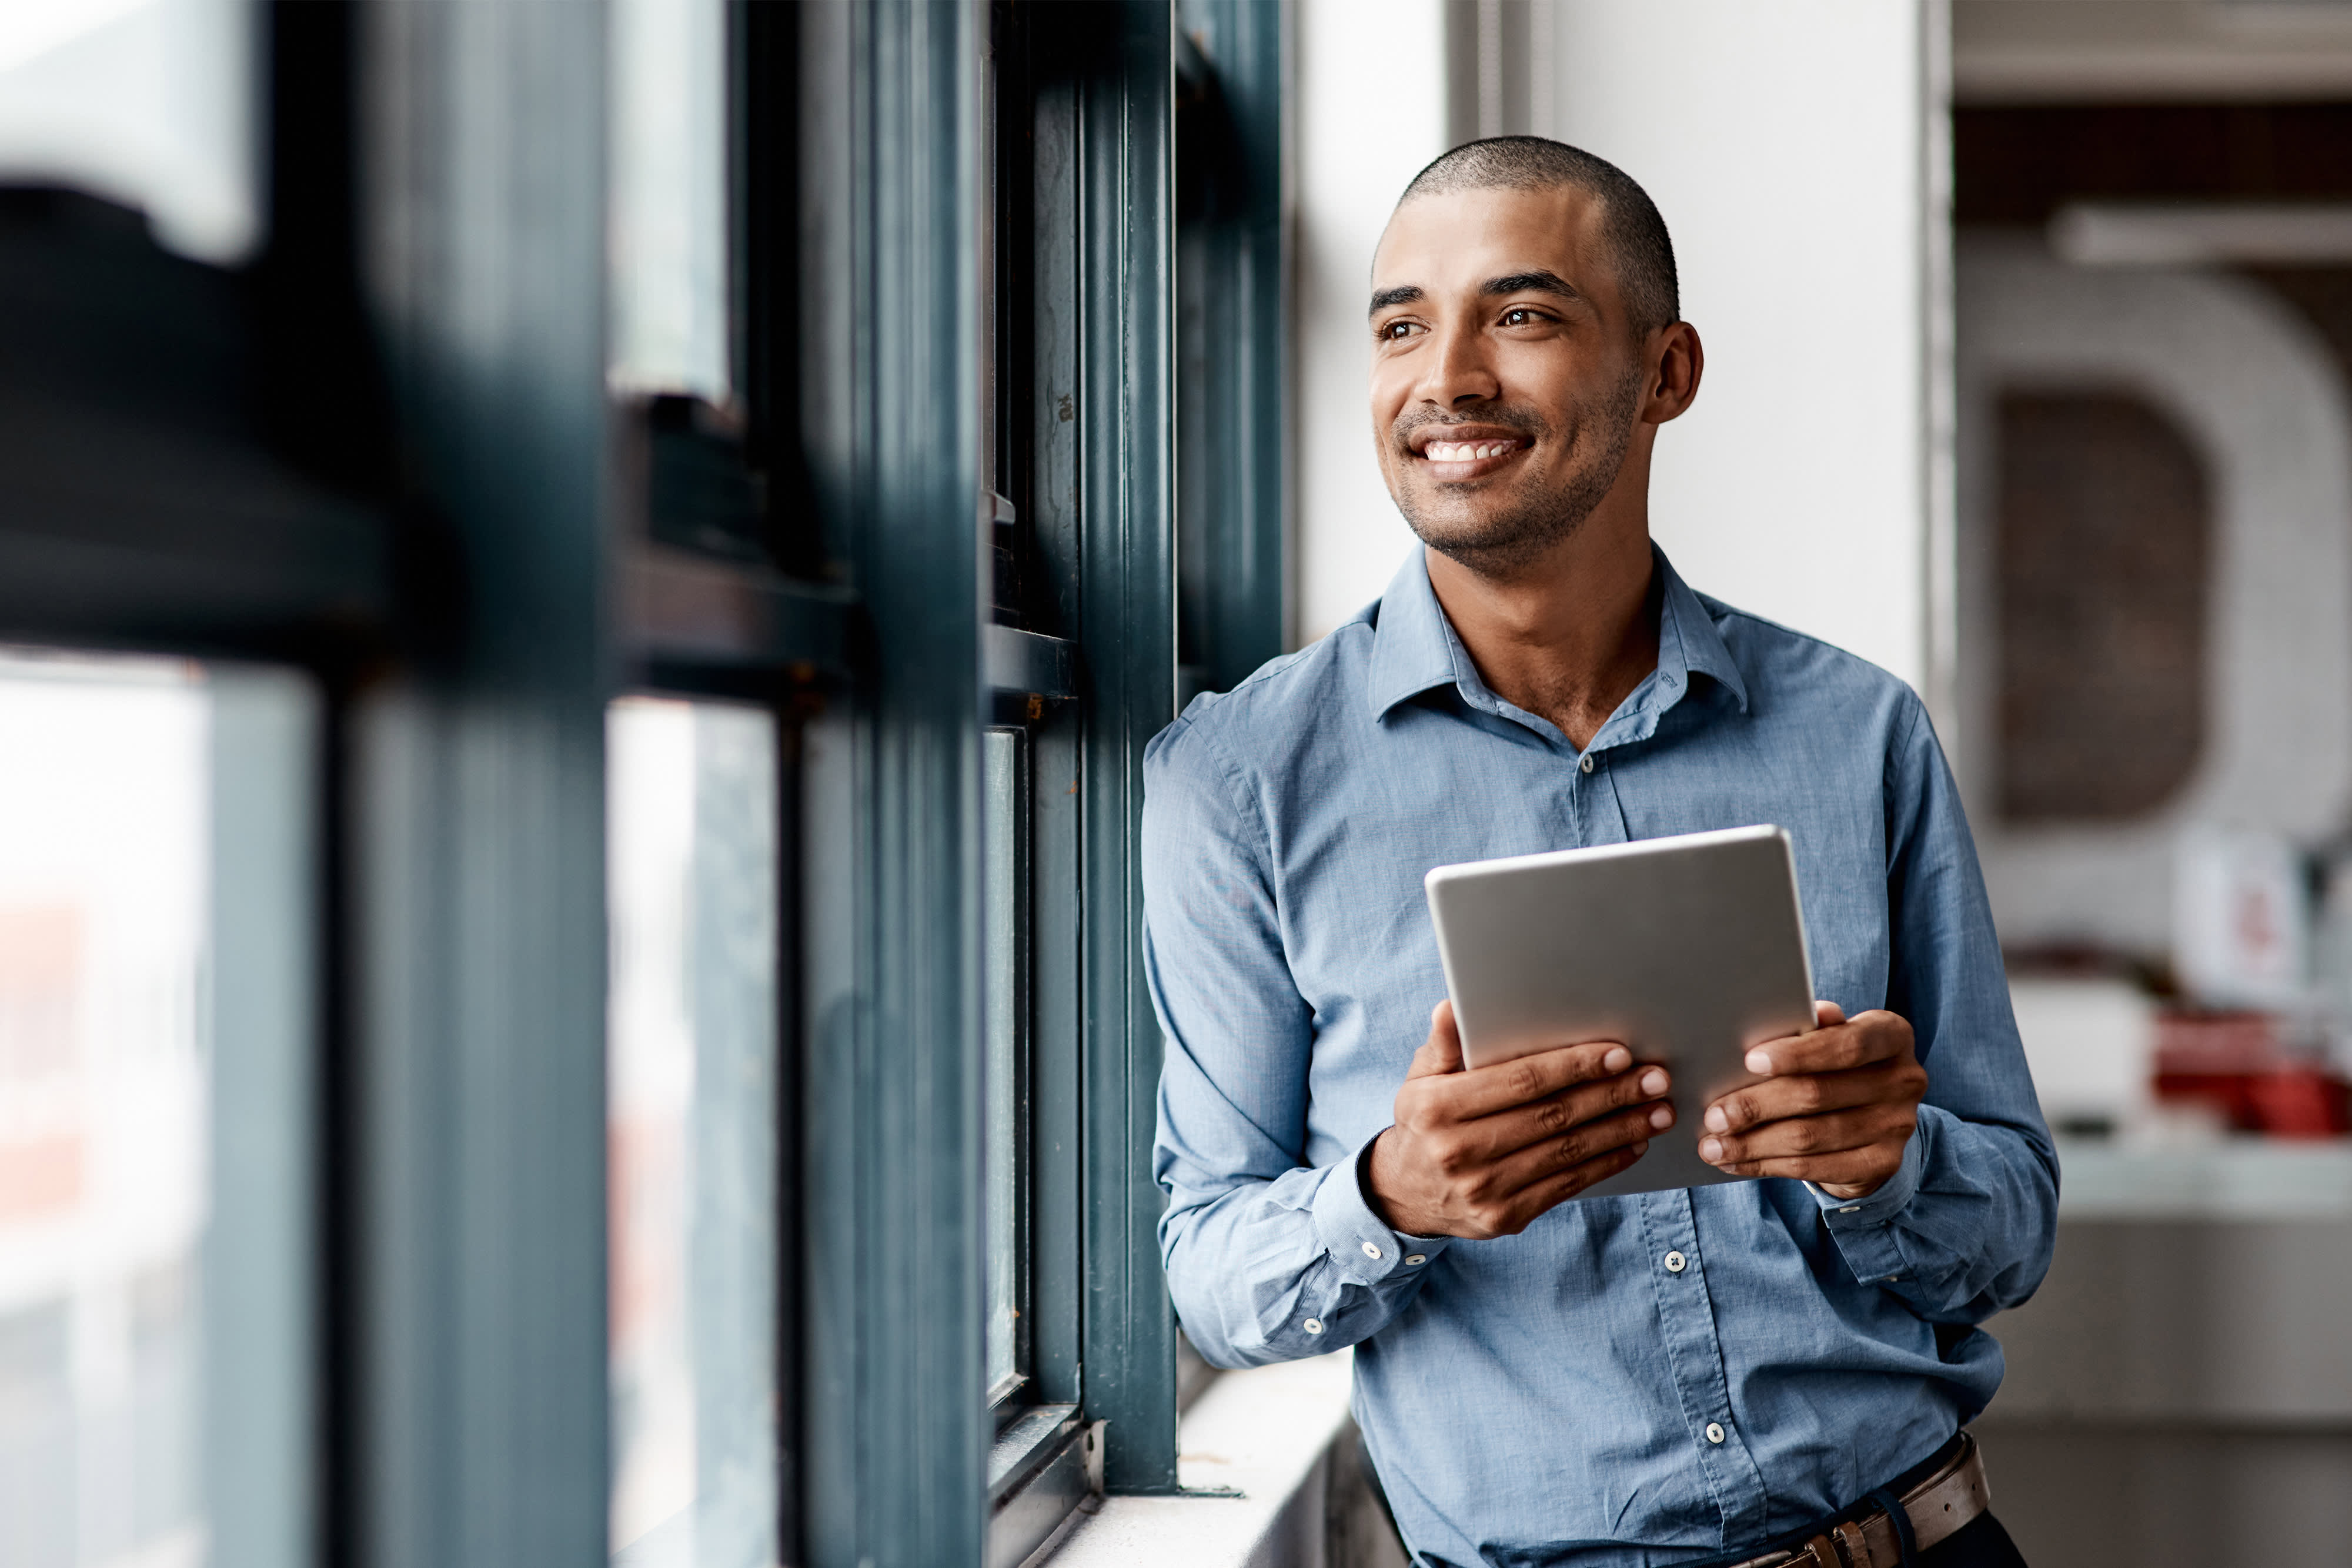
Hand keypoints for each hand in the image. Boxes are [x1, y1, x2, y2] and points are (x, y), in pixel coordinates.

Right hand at [1364, 1000, 1675, 1238]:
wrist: (1406, 1192)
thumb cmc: (1425, 1121)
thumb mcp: (1422, 1077)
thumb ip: (1444, 1043)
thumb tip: (1453, 1006)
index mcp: (1438, 1107)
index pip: (1520, 1082)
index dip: (1573, 1066)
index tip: (1618, 1053)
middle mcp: (1459, 1151)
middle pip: (1552, 1117)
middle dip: (1611, 1095)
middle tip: (1655, 1078)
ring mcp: (1483, 1189)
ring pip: (1567, 1152)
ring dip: (1620, 1130)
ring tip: (1658, 1110)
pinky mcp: (1504, 1217)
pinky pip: (1567, 1185)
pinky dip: (1606, 1163)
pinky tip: (1633, 1144)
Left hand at [1697, 1002, 1925, 1197]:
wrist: (1875, 1117)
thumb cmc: (1836, 1064)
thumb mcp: (1829, 1038)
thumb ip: (1808, 1030)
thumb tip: (1786, 1017)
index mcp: (1891, 1035)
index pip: (1847, 1044)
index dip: (1798, 1054)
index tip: (1749, 1061)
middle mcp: (1904, 1079)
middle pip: (1818, 1094)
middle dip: (1756, 1106)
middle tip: (1714, 1115)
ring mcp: (1898, 1126)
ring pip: (1810, 1137)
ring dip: (1753, 1143)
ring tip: (1713, 1145)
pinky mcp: (1882, 1164)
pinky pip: (1814, 1168)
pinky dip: (1767, 1165)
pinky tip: (1736, 1161)